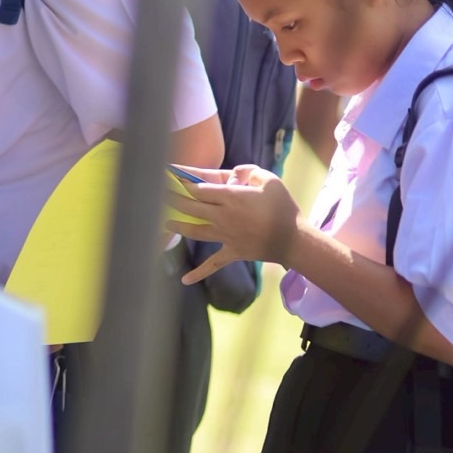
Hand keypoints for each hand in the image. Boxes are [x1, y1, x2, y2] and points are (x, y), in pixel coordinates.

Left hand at [164, 165, 303, 284]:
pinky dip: (198, 273)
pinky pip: (212, 264)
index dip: (183, 181)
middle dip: (173, 199)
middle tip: (159, 193)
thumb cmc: (283, 207)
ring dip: (178, 226)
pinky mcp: (231, 252)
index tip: (170, 176)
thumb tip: (230, 176)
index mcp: (231, 197)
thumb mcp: (268, 180)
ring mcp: (225, 236)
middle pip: (191, 207)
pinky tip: (185, 280)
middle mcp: (223, 216)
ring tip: (165, 222)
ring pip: (195, 230)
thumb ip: (247, 172)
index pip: (199, 188)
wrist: (294, 239)